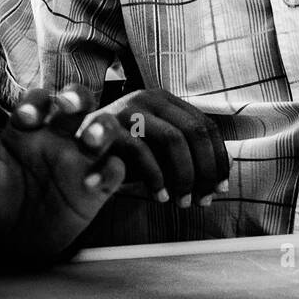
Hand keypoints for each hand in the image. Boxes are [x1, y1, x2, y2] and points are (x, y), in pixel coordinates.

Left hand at [0, 85, 126, 266]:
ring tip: (91, 141)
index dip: (35, 103)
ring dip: (102, 127)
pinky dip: (110, 172)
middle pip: (77, 102)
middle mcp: (58, 138)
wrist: (13, 244)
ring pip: (104, 127)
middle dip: (76, 97)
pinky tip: (93, 183)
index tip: (28, 117)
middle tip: (69, 106)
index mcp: (28, 131)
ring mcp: (81, 160)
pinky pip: (115, 170)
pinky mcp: (98, 186)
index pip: (37, 102)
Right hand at [92, 88, 228, 207]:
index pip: (206, 126)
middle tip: (205, 199)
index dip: (218, 158)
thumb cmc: (123, 154)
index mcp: (166, 99)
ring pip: (174, 139)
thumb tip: (224, 174)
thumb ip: (186, 154)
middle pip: (194, 131)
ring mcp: (128, 108)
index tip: (222, 187)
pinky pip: (142, 152)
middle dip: (205, 169)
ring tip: (183, 201)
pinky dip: (156, 177)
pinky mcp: (108, 125)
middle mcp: (149, 97)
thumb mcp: (157, 150)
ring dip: (184, 175)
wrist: (74, 152)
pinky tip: (160, 196)